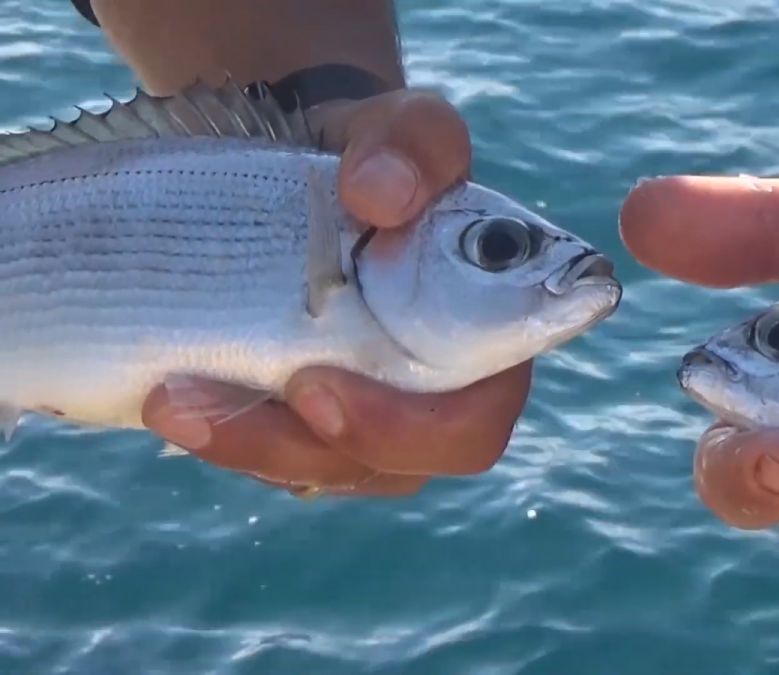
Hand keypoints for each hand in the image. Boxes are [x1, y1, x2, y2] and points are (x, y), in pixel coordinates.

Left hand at [142, 90, 531, 497]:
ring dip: (240, 444)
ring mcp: (373, 420)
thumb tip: (378, 195)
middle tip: (206, 396)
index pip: (473, 425)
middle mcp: (437, 398)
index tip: (316, 381)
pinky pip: (273, 457)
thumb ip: (417, 143)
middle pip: (390, 471)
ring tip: (166, 394)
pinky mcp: (311, 424)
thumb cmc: (378, 159)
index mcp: (485, 344)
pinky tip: (167, 394)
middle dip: (298, 446)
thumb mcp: (406, 127)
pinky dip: (222, 434)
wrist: (313, 170)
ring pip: (319, 470)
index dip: (406, 430)